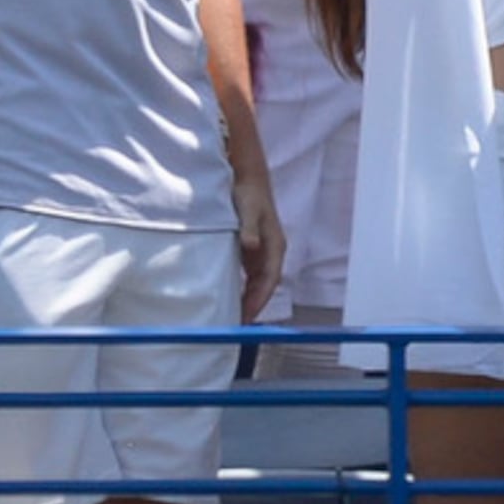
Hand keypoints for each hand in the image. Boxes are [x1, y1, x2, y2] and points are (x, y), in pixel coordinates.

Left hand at [234, 165, 284, 318]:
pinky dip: (241, 288)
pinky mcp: (250, 249)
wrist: (247, 178)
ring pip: (257, 282)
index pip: (270, 279)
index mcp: (275, 245)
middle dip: (253, 305)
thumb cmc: (249, 193)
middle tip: (235, 324)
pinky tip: (227, 296)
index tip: (246, 316)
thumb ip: (248, 228)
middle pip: (265, 285)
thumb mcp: (248, 209)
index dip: (259, 299)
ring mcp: (261, 251)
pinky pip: (248, 275)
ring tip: (231, 317)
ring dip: (247, 299)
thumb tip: (251, 246)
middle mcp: (270, 251)